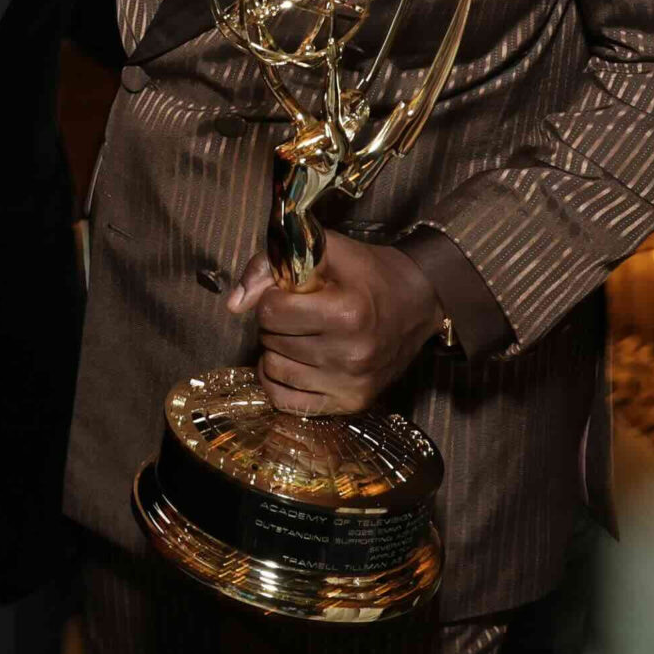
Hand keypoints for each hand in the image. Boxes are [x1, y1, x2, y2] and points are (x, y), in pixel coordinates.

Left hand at [226, 233, 444, 414]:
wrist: (418, 301)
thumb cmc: (368, 273)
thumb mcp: (324, 250)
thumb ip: (272, 264)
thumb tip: (235, 304)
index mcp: (347, 313)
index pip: (271, 312)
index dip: (272, 296)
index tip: (290, 292)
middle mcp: (351, 354)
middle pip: (271, 340)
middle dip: (275, 322)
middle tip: (299, 313)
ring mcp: (351, 384)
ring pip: (274, 370)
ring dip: (276, 350)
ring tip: (299, 335)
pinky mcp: (352, 403)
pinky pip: (286, 402)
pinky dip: (277, 382)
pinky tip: (290, 363)